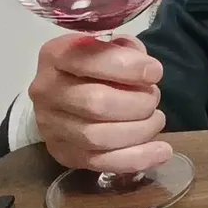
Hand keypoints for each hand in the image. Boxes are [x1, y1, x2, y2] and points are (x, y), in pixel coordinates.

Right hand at [28, 34, 170, 172]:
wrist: (68, 93)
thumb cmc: (96, 66)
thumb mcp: (110, 45)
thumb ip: (126, 50)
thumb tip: (146, 68)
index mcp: (55, 55)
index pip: (89, 60)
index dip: (128, 67)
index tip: (155, 72)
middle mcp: (46, 91)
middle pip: (96, 103)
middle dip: (137, 103)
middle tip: (154, 98)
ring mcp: (51, 126)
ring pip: (98, 137)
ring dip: (140, 130)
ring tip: (156, 120)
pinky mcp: (63, 153)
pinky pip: (101, 162)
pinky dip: (137, 158)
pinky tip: (162, 151)